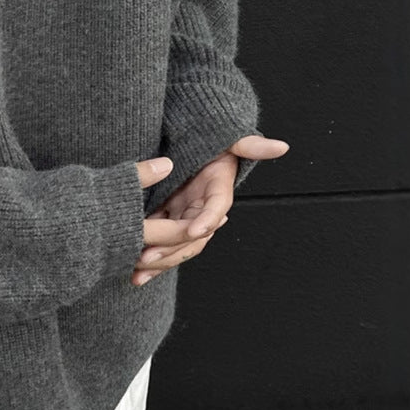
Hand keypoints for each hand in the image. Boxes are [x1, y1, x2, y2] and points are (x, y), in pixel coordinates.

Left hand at [131, 134, 289, 285]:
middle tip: (149, 258)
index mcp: (218, 191)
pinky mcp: (167, 213)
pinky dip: (146, 250)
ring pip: (173, 243)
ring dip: (156, 260)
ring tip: (136, 273)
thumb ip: (250, 144)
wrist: (195, 136)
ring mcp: (183, 213)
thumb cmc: (213, 136)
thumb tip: (280, 146)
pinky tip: (129, 265)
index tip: (195, 229)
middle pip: (191, 236)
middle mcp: (201, 208)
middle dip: (171, 249)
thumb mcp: (230, 138)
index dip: (207, 219)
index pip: (216, 208)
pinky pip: (158, 236)